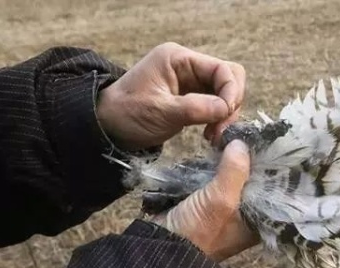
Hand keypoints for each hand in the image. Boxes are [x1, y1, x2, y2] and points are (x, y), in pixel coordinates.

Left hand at [96, 42, 245, 149]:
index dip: (231, 92)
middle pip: (229, 78)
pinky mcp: (192, 98)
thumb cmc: (128, 114)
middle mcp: (188, 66)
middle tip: (222, 128)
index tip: (226, 115)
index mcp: (178, 59)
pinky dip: (218, 120)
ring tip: (214, 136)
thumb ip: (196, 108)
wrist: (108, 127)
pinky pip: (216, 105)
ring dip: (226, 115)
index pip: (222, 69)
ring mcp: (191, 82)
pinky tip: (210, 135)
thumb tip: (226, 109)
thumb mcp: (161, 112)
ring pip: (225, 94)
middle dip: (231, 103)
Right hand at [151, 140, 258, 261]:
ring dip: (230, 156)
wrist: (162, 245)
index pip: (273, 187)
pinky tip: (216, 144)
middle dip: (247, 156)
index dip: (270, 164)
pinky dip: (215, 162)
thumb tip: (241, 144)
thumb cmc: (198, 231)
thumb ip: (234, 171)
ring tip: (228, 133)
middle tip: (243, 131)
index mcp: (258, 220)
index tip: (265, 140)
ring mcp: (227, 205)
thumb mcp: (221, 201)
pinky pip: (217, 175)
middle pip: (253, 177)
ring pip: (234, 173)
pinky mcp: (208, 198)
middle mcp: (247, 212)